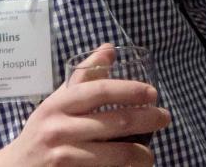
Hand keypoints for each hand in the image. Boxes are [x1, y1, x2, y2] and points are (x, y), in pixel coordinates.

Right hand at [0, 44, 167, 166]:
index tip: (152, 93)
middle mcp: (59, 127)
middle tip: (164, 118)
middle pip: (112, 122)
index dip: (128, 90)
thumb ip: (84, 76)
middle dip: (145, 119)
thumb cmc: (42, 130)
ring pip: (112, 154)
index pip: (98, 91)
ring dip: (138, 154)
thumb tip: (110, 49)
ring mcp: (62, 155)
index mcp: (58, 104)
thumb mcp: (57, 101)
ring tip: (150, 153)